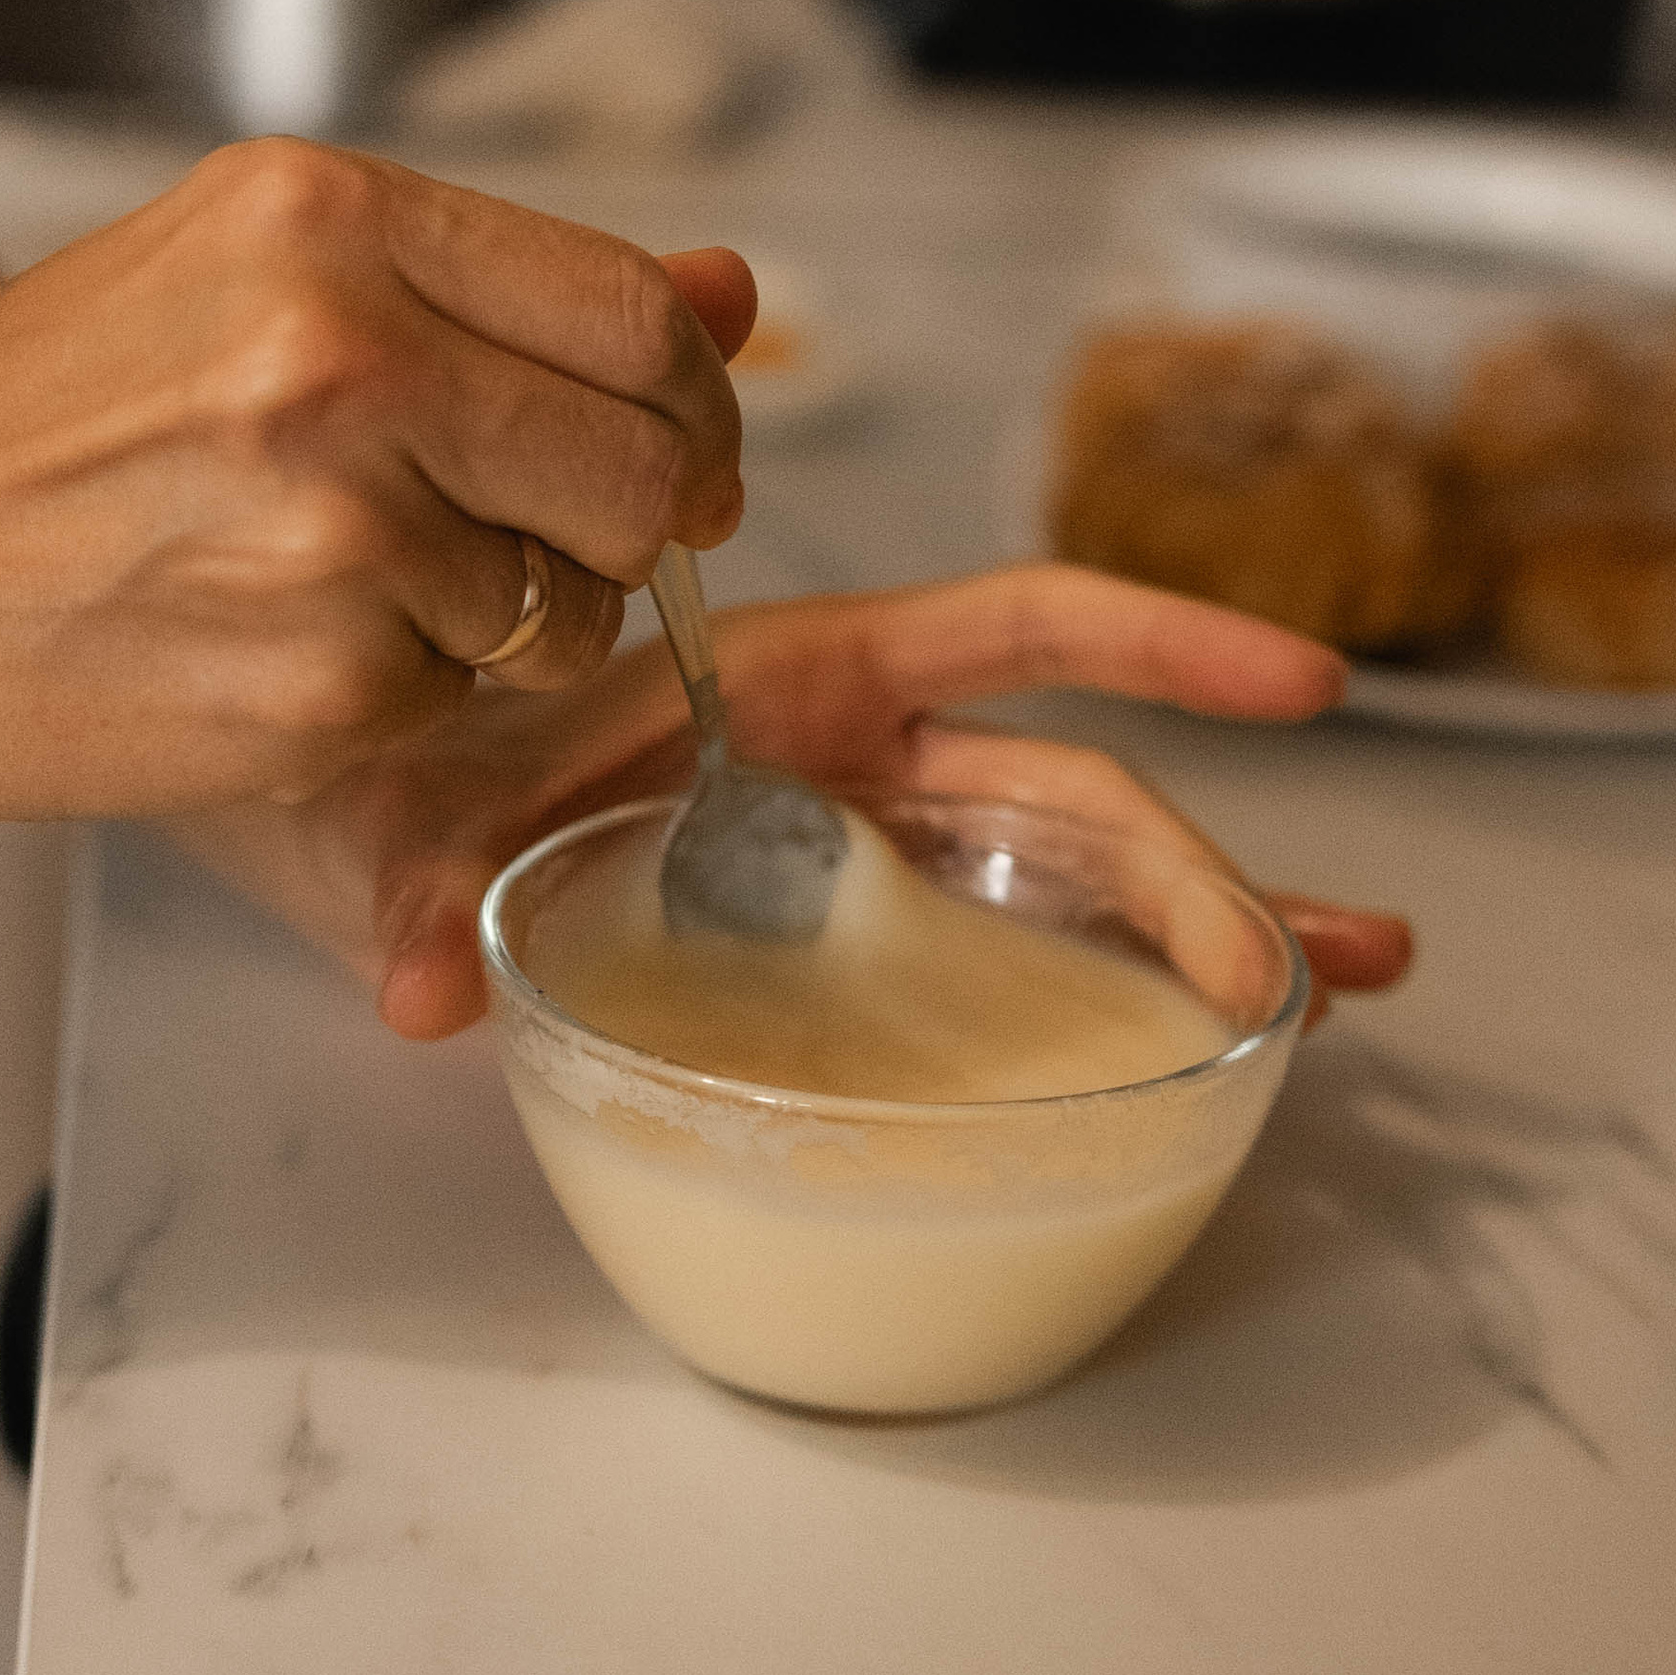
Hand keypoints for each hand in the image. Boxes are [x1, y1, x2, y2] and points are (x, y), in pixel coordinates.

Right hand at [0, 142, 753, 830]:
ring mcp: (340, 525)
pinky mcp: (322, 683)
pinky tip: (268, 653)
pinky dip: (400, 697)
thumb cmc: (14, 429)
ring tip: (350, 589)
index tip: (675, 449)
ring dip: (507, 622)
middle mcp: (348, 350)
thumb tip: (736, 295)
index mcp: (325, 216)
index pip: (636, 310)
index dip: (690, 398)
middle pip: (646, 460)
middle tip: (555, 548)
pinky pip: (461, 700)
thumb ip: (489, 290)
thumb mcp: (235, 279)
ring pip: (571, 599)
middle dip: (636, 524)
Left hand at [175, 560, 1414, 1038]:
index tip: (1301, 681)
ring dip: (1207, 926)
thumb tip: (410, 992)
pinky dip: (1114, 987)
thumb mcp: (406, 810)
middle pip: (1065, 801)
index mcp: (790, 676)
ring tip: (1348, 991)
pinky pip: (999, 960)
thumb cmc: (382, 755)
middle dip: (1197, 872)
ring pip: (1066, 882)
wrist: (327, 791)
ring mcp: (855, 854)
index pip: (1014, 628)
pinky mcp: (836, 947)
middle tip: (1298, 976)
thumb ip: (427, 880)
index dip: (1160, 643)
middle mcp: (846, 759)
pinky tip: (1221, 1047)